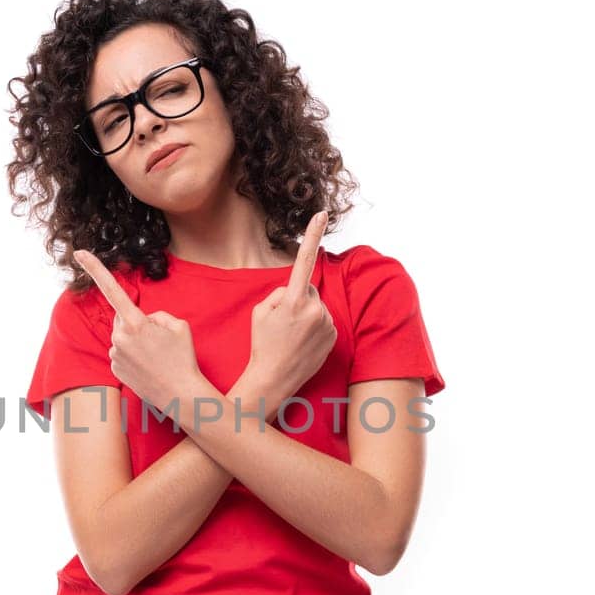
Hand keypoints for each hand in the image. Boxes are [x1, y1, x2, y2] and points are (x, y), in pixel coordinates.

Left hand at [73, 248, 202, 412]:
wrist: (180, 396)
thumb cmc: (183, 359)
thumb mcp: (179, 325)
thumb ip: (156, 315)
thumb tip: (142, 320)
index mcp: (135, 323)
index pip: (112, 289)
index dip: (95, 268)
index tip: (80, 253)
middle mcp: (119, 338)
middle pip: (123, 317)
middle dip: (137, 322)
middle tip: (159, 340)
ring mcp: (115, 355)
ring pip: (122, 337)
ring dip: (136, 341)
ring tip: (156, 357)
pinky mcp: (114, 370)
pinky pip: (121, 353)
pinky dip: (133, 356)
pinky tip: (148, 366)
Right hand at [245, 211, 336, 406]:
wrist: (273, 380)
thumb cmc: (262, 345)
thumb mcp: (261, 312)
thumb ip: (279, 293)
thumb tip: (295, 290)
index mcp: (293, 300)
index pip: (304, 260)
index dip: (312, 234)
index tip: (321, 214)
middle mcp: (315, 310)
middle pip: (308, 290)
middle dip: (297, 299)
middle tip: (282, 323)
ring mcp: (327, 324)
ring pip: (317, 307)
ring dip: (306, 316)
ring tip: (291, 337)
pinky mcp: (334, 337)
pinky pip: (324, 322)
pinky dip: (314, 329)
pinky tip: (301, 344)